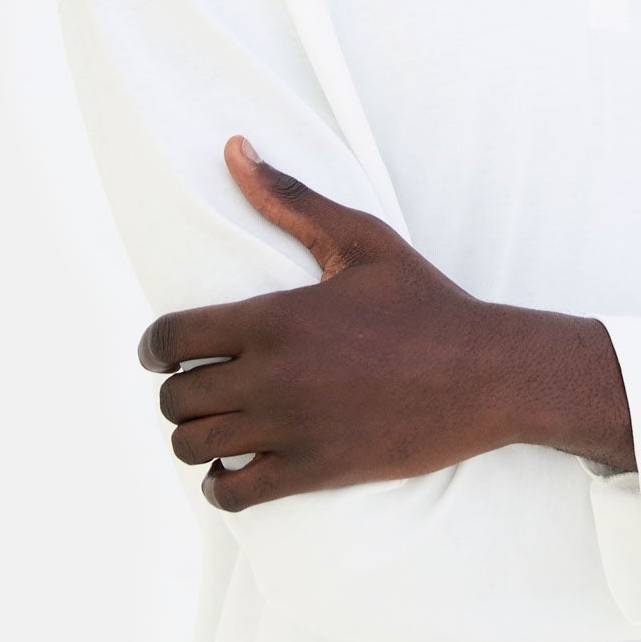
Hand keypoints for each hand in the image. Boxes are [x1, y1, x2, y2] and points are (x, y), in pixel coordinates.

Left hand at [137, 136, 514, 512]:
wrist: (486, 373)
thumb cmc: (424, 301)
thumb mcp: (361, 240)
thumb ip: (290, 198)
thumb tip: (233, 148)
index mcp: (274, 316)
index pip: (170, 338)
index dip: (154, 347)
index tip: (162, 353)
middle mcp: (271, 375)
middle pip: (175, 397)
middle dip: (176, 391)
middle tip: (199, 386)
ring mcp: (290, 429)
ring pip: (194, 445)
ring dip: (193, 437)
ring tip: (214, 425)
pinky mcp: (313, 471)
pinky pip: (234, 494)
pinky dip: (220, 486)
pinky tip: (233, 470)